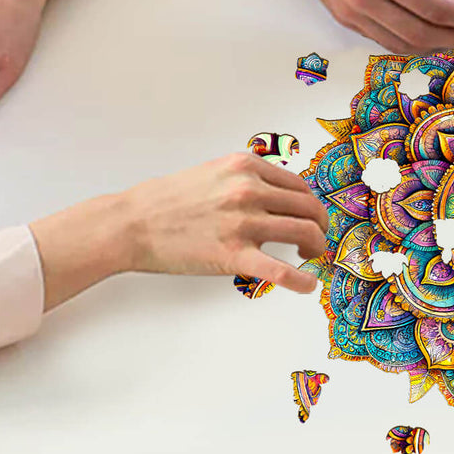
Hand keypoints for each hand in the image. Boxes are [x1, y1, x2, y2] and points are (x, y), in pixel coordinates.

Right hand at [31, 152, 330, 306]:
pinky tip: (309, 286)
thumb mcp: (215, 172)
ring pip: (304, 231)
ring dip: (316, 246)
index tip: (312, 217)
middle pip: (308, 207)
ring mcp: (243, 222)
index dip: (311, 204)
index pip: (299, 185)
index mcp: (247, 167)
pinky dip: (300, 280)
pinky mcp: (233, 254)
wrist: (133, 222)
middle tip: (318, 239)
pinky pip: (279, 269)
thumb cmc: (169, 200)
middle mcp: (250, 189)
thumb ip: (248, 178)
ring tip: (312, 256)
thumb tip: (278, 194)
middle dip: (320, 225)